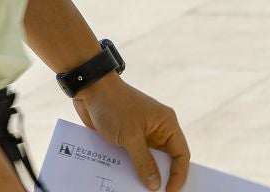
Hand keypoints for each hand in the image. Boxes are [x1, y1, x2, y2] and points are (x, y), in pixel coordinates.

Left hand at [73, 76, 187, 191]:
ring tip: (137, 191)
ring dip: (143, 175)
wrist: (89, 88)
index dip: (178, 175)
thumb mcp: (130, 136)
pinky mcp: (127, 137)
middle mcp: (157, 129)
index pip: (181, 154)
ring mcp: (142, 133)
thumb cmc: (113, 105)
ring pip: (148, 161)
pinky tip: (123, 181)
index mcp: (166, 123)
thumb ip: (144, 162)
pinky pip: (133, 158)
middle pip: (165, 160)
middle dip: (161, 177)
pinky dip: (130, 168)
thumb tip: (155, 185)